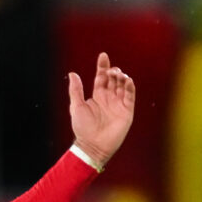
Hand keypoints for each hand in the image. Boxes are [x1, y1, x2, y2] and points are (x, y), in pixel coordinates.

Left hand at [68, 52, 134, 166]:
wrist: (93, 146)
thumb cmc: (82, 128)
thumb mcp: (76, 106)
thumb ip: (76, 90)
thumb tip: (72, 73)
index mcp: (97, 97)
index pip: (101, 78)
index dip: (102, 66)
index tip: (103, 55)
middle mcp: (109, 99)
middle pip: (113, 80)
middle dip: (113, 72)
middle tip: (111, 70)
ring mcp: (118, 104)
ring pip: (123, 86)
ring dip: (121, 78)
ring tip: (118, 74)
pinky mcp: (127, 112)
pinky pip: (130, 96)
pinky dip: (130, 87)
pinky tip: (127, 80)